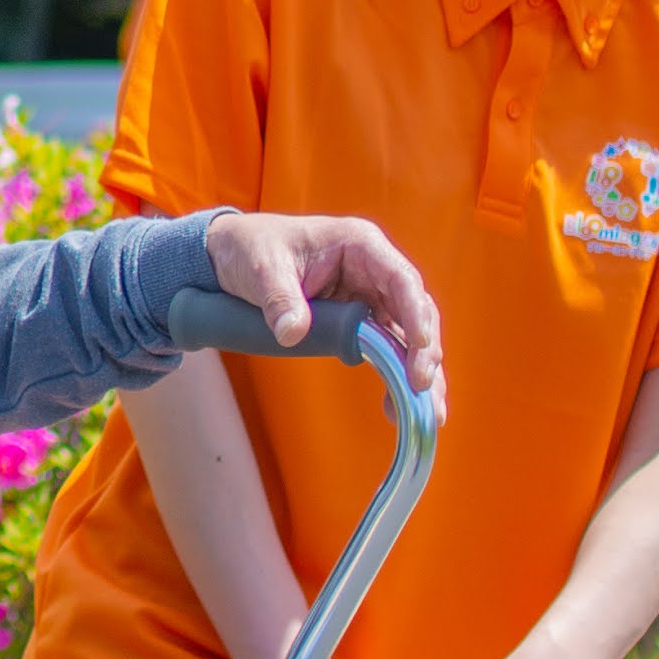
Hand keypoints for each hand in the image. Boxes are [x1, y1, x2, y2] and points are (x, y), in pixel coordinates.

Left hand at [204, 213, 443, 399]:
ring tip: (428, 413)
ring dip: (420, 373)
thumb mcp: (262, 268)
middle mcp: (374, 270)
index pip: (401, 280)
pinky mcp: (361, 321)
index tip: (419, 348)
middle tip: (422, 389)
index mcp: (360, 245)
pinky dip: (398, 377)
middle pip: (415, 310)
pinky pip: (388, 349)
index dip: (415, 314)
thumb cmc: (252, 248)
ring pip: (409, 335)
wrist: (231, 255)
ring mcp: (371, 296)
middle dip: (424, 351)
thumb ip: (280, 299)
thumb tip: (293, 334)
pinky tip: (397, 408)